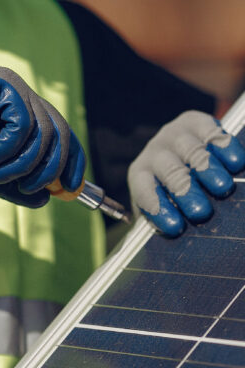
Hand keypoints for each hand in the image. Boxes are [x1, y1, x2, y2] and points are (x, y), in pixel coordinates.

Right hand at [0, 63, 84, 207]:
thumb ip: (14, 187)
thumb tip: (45, 199)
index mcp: (20, 114)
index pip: (60, 135)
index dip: (72, 162)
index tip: (70, 189)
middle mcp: (22, 98)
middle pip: (60, 135)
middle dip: (52, 170)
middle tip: (30, 188)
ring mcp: (14, 89)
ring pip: (44, 135)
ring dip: (20, 166)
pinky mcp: (3, 84)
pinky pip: (23, 127)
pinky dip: (5, 151)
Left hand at [128, 111, 244, 236]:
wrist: (176, 151)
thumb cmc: (171, 191)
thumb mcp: (163, 206)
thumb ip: (167, 220)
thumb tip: (178, 240)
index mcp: (140, 176)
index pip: (145, 192)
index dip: (159, 209)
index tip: (175, 228)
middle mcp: (154, 153)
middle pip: (170, 172)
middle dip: (185, 192)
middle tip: (201, 212)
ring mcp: (173, 135)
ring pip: (191, 151)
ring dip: (207, 170)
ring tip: (223, 188)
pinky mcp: (194, 121)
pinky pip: (209, 131)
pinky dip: (224, 146)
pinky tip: (235, 162)